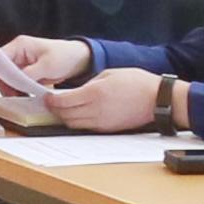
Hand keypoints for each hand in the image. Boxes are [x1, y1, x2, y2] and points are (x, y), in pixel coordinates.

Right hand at [0, 35, 94, 88]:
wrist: (78, 59)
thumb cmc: (65, 55)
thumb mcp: (48, 65)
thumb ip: (30, 73)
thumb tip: (15, 82)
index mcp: (20, 45)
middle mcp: (17, 53)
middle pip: (0, 69)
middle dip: (4, 83)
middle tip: (11, 94)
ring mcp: (20, 63)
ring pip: (6, 78)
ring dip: (10, 88)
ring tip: (19, 96)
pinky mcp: (25, 73)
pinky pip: (15, 83)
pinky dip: (17, 90)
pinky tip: (23, 96)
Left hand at [49, 66, 165, 131]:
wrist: (156, 99)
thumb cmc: (137, 83)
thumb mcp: (110, 74)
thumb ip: (90, 83)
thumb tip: (77, 91)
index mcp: (94, 93)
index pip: (64, 101)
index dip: (51, 101)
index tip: (47, 97)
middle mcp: (95, 110)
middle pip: (66, 115)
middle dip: (55, 110)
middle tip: (50, 104)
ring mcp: (101, 122)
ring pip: (73, 124)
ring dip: (64, 118)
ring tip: (61, 110)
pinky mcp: (107, 129)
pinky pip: (86, 127)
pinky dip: (77, 122)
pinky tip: (77, 115)